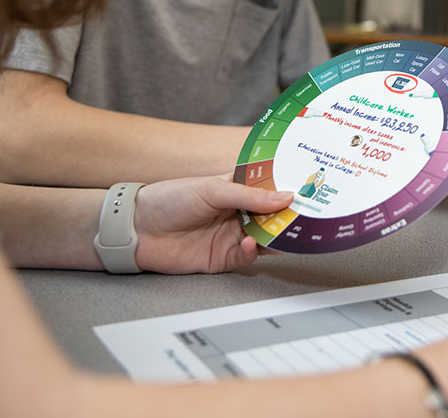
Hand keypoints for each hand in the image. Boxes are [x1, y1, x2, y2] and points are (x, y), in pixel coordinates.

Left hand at [132, 176, 292, 273]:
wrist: (137, 229)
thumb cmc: (170, 198)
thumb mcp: (212, 189)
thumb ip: (249, 195)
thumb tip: (285, 196)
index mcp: (236, 189)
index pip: (269, 189)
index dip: (287, 190)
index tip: (309, 191)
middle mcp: (237, 212)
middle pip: (271, 216)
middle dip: (288, 217)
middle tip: (306, 218)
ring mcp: (231, 236)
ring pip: (264, 238)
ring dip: (275, 237)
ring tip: (284, 233)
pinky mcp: (223, 258)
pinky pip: (246, 258)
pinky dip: (252, 253)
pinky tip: (250, 245)